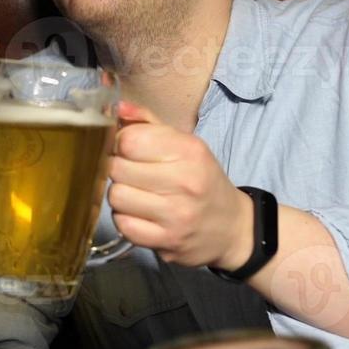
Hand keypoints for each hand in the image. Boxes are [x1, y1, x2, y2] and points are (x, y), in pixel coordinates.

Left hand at [106, 100, 253, 270]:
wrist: (232, 228)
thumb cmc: (201, 180)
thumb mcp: (185, 145)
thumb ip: (148, 123)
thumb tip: (116, 106)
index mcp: (189, 151)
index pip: (130, 140)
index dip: (120, 143)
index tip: (129, 149)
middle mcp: (185, 182)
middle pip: (117, 168)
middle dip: (119, 169)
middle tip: (132, 174)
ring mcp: (176, 215)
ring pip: (116, 197)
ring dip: (121, 195)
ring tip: (137, 195)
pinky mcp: (167, 241)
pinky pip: (123, 225)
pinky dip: (126, 220)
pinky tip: (140, 215)